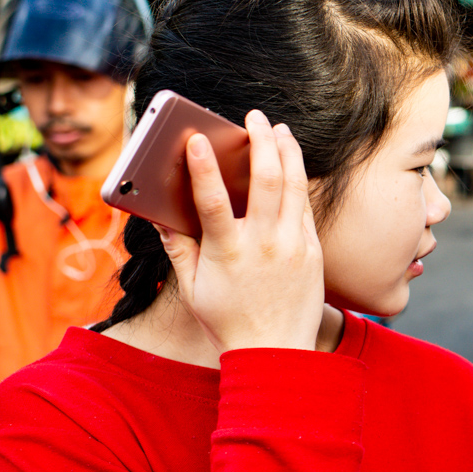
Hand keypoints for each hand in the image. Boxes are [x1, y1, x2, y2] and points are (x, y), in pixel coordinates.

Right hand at [158, 110, 323, 353]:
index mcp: (228, 252)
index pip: (213, 201)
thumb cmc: (229, 322)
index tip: (197, 138)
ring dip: (287, 152)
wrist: (277, 354)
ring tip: (280, 129)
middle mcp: (265, 245)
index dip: (203, 167)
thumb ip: (178, 248)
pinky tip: (293, 165)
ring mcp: (294, 247)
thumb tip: (158, 215)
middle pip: (267, 181)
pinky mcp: (314, 252)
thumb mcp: (193, 289)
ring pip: (295, 187)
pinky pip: (306, 209)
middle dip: (261, 141)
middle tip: (254, 117)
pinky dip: (299, 182)